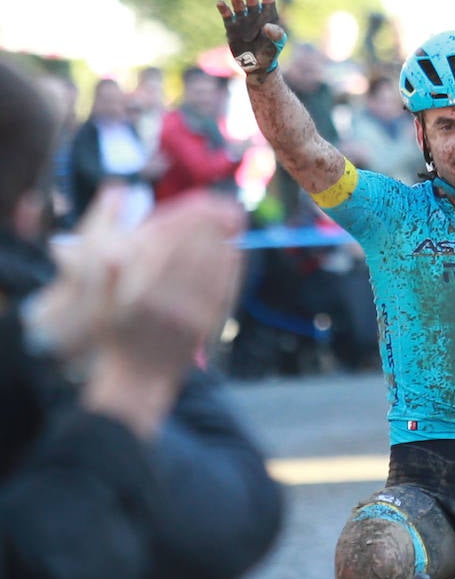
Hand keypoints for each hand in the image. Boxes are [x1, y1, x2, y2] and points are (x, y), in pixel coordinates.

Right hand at [81, 191, 243, 436]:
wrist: (138, 376)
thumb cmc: (115, 330)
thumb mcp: (97, 293)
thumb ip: (109, 256)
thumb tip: (121, 217)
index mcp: (137, 286)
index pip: (169, 238)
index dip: (191, 216)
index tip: (204, 201)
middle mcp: (166, 299)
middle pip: (197, 248)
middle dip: (215, 223)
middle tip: (227, 205)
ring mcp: (189, 314)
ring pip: (214, 267)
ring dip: (227, 240)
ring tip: (234, 221)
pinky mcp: (206, 326)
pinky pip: (224, 288)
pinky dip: (231, 267)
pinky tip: (234, 252)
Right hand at [218, 0, 287, 78]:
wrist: (256, 67)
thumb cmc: (270, 54)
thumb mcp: (277, 45)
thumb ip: (276, 35)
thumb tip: (267, 26)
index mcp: (268, 16)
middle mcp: (255, 15)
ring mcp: (243, 20)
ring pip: (238, 4)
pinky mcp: (232, 28)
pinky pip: (227, 16)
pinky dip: (224, 9)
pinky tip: (221, 3)